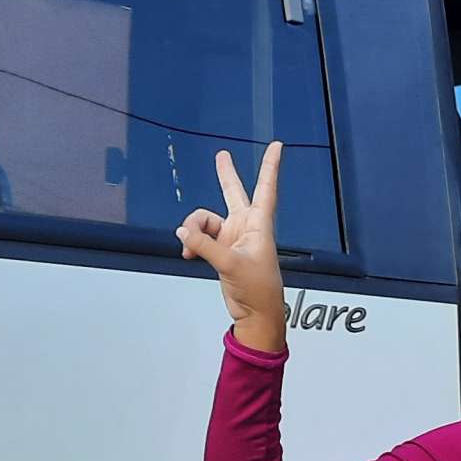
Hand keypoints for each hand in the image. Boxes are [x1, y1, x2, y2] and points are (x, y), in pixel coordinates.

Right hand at [175, 142, 287, 351]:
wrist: (255, 313)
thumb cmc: (258, 289)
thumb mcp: (230, 264)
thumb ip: (204, 245)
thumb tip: (182, 232)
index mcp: (259, 224)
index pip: (266, 188)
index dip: (270, 167)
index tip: (277, 146)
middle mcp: (246, 226)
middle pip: (234, 193)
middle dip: (226, 175)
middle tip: (222, 155)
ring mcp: (232, 237)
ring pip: (204, 219)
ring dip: (193, 229)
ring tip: (189, 247)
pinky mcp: (221, 250)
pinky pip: (199, 236)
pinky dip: (191, 242)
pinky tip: (187, 253)